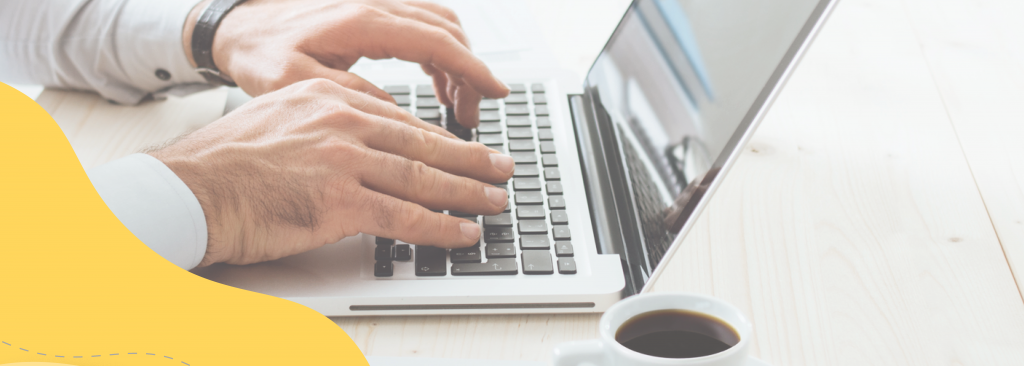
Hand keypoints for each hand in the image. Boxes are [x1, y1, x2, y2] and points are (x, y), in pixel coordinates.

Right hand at [148, 79, 513, 265]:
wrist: (187, 190)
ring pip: (423, 178)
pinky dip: (441, 227)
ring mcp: (344, 160)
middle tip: (501, 168)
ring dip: (467, 193)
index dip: (439, 139)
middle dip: (470, 159)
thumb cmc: (225, 162)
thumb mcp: (280, 118)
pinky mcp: (339, 201)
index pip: (401, 119)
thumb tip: (363, 143)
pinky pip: (405, 217)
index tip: (462, 149)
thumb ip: (326, 124)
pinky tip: (463, 233)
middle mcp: (343, 121)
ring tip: (494, 201)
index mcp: (329, 96)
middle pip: (423, 144)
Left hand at [182, 0, 508, 127]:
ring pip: (440, 25)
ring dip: (457, 62)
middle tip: (472, 114)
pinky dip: (440, 52)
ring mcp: (376, 4)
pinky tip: (438, 82)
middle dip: (470, 72)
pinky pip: (423, 24)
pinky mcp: (373, 11)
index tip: (495, 92)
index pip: (437, 42)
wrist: (238, 25)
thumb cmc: (261, 53)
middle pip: (448, 31)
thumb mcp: (298, 85)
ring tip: (458, 105)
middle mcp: (376, 5)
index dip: (472, 69)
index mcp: (362, 22)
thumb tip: (398, 118)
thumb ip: (351, 98)